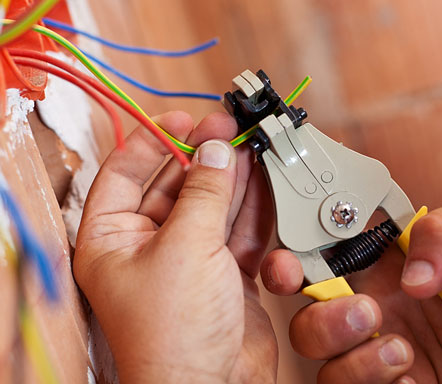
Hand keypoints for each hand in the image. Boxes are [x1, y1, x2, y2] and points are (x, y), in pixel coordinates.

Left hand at [75, 112, 276, 382]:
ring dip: (233, 181)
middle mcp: (148, 246)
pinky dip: (253, 212)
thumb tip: (216, 151)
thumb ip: (204, 193)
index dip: (155, 141)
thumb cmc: (174, 333)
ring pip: (212, 206)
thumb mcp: (186, 247)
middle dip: (204, 159)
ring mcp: (190, 259)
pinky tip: (264, 189)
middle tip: (231, 132)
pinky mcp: (225, 273)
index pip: (124, 173)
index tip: (185, 119)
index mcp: (112, 239)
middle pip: (176, 186)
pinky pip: (238, 231)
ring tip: (252, 152)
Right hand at [262, 203, 441, 382]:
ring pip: (322, 358)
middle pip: (307, 312)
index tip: (289, 265)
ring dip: (352, 356)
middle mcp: (374, 306)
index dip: (292, 257)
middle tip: (367, 312)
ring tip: (403, 349)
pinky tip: (412, 375)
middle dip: (319, 316)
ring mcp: (380, 350)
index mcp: (383, 264)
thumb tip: (412, 273)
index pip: (321, 255)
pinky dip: (373, 383)